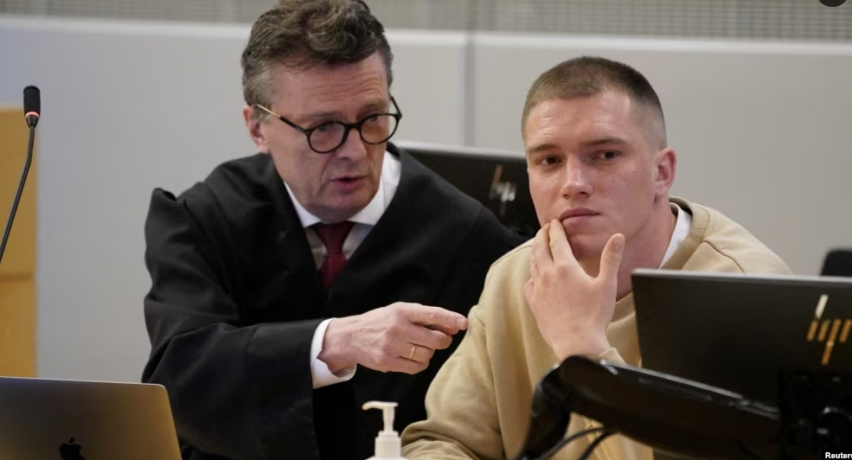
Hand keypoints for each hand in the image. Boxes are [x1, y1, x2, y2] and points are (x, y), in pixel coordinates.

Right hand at [319, 302, 467, 374]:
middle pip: (435, 339)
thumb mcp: (400, 312)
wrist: (351, 336)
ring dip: (429, 353)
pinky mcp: (387, 362)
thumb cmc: (381, 322)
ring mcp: (391, 345)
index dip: (451, 319)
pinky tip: (412, 357)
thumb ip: (425, 318)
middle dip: (443, 341)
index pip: (432, 314)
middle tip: (440, 340)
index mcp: (402, 310)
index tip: (464, 324)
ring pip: (427, 355)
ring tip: (419, 348)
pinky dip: (420, 364)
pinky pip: (416, 367)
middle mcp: (397, 327)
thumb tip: (455, 326)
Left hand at [524, 220, 624, 360]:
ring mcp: (539, 290)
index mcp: (566, 268)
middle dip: (541, 235)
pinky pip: (528, 284)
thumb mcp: (607, 284)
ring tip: (539, 248)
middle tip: (544, 229)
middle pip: (539, 248)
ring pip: (532, 264)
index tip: (555, 222)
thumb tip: (618, 236)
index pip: (557, 241)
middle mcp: (548, 275)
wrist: (577, 343)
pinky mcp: (535, 304)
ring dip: (535, 253)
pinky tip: (535, 277)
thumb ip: (611, 258)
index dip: (555, 229)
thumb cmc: (595, 315)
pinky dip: (531, 276)